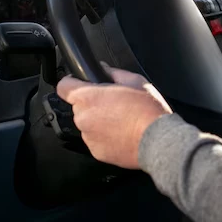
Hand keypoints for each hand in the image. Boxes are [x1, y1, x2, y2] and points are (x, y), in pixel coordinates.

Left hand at [56, 66, 172, 168]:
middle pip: (79, 107)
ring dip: (98, 122)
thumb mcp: (134, 81)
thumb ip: (113, 72)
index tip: (80, 84)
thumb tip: (102, 69)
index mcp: (88, 97)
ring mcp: (88, 137)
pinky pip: (95, 140)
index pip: (63, 87)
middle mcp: (83, 118)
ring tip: (121, 121)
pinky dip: (105, 137)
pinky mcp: (96, 152)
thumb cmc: (147, 110)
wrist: (158, 141)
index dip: (72, 83)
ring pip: (87, 124)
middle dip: (92, 104)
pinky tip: (122, 134)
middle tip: (113, 104)